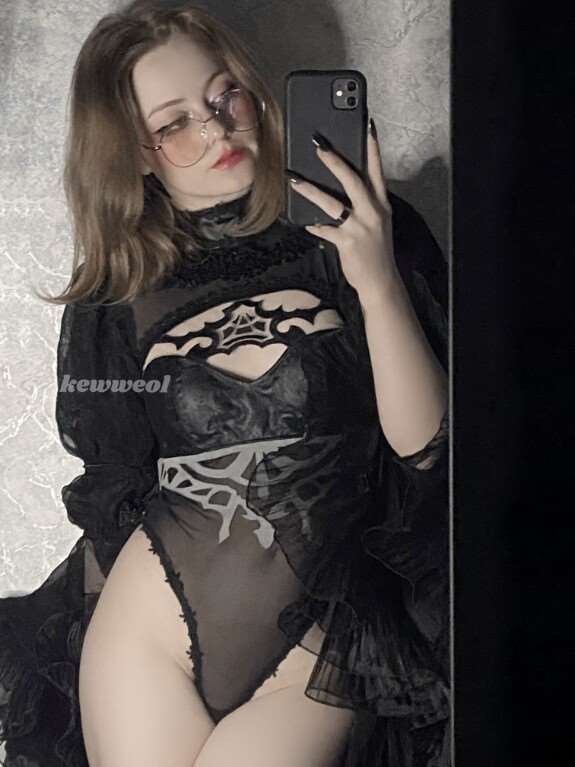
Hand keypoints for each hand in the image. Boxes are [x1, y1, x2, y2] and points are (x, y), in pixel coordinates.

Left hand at [288, 119, 399, 299]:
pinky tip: (305, 222)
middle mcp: (372, 212)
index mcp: (381, 204)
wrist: (380, 280)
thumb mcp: (378, 223)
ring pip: (332, 203)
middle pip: (352, 180)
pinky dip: (314, 226)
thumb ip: (364, 204)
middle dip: (335, 161)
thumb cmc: (376, 250)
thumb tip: (343, 189)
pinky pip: (324, 229)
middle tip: (319, 146)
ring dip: (311, 190)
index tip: (368, 125)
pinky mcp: (346, 242)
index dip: (373, 148)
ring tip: (294, 179)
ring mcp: (359, 227)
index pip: (377, 170)